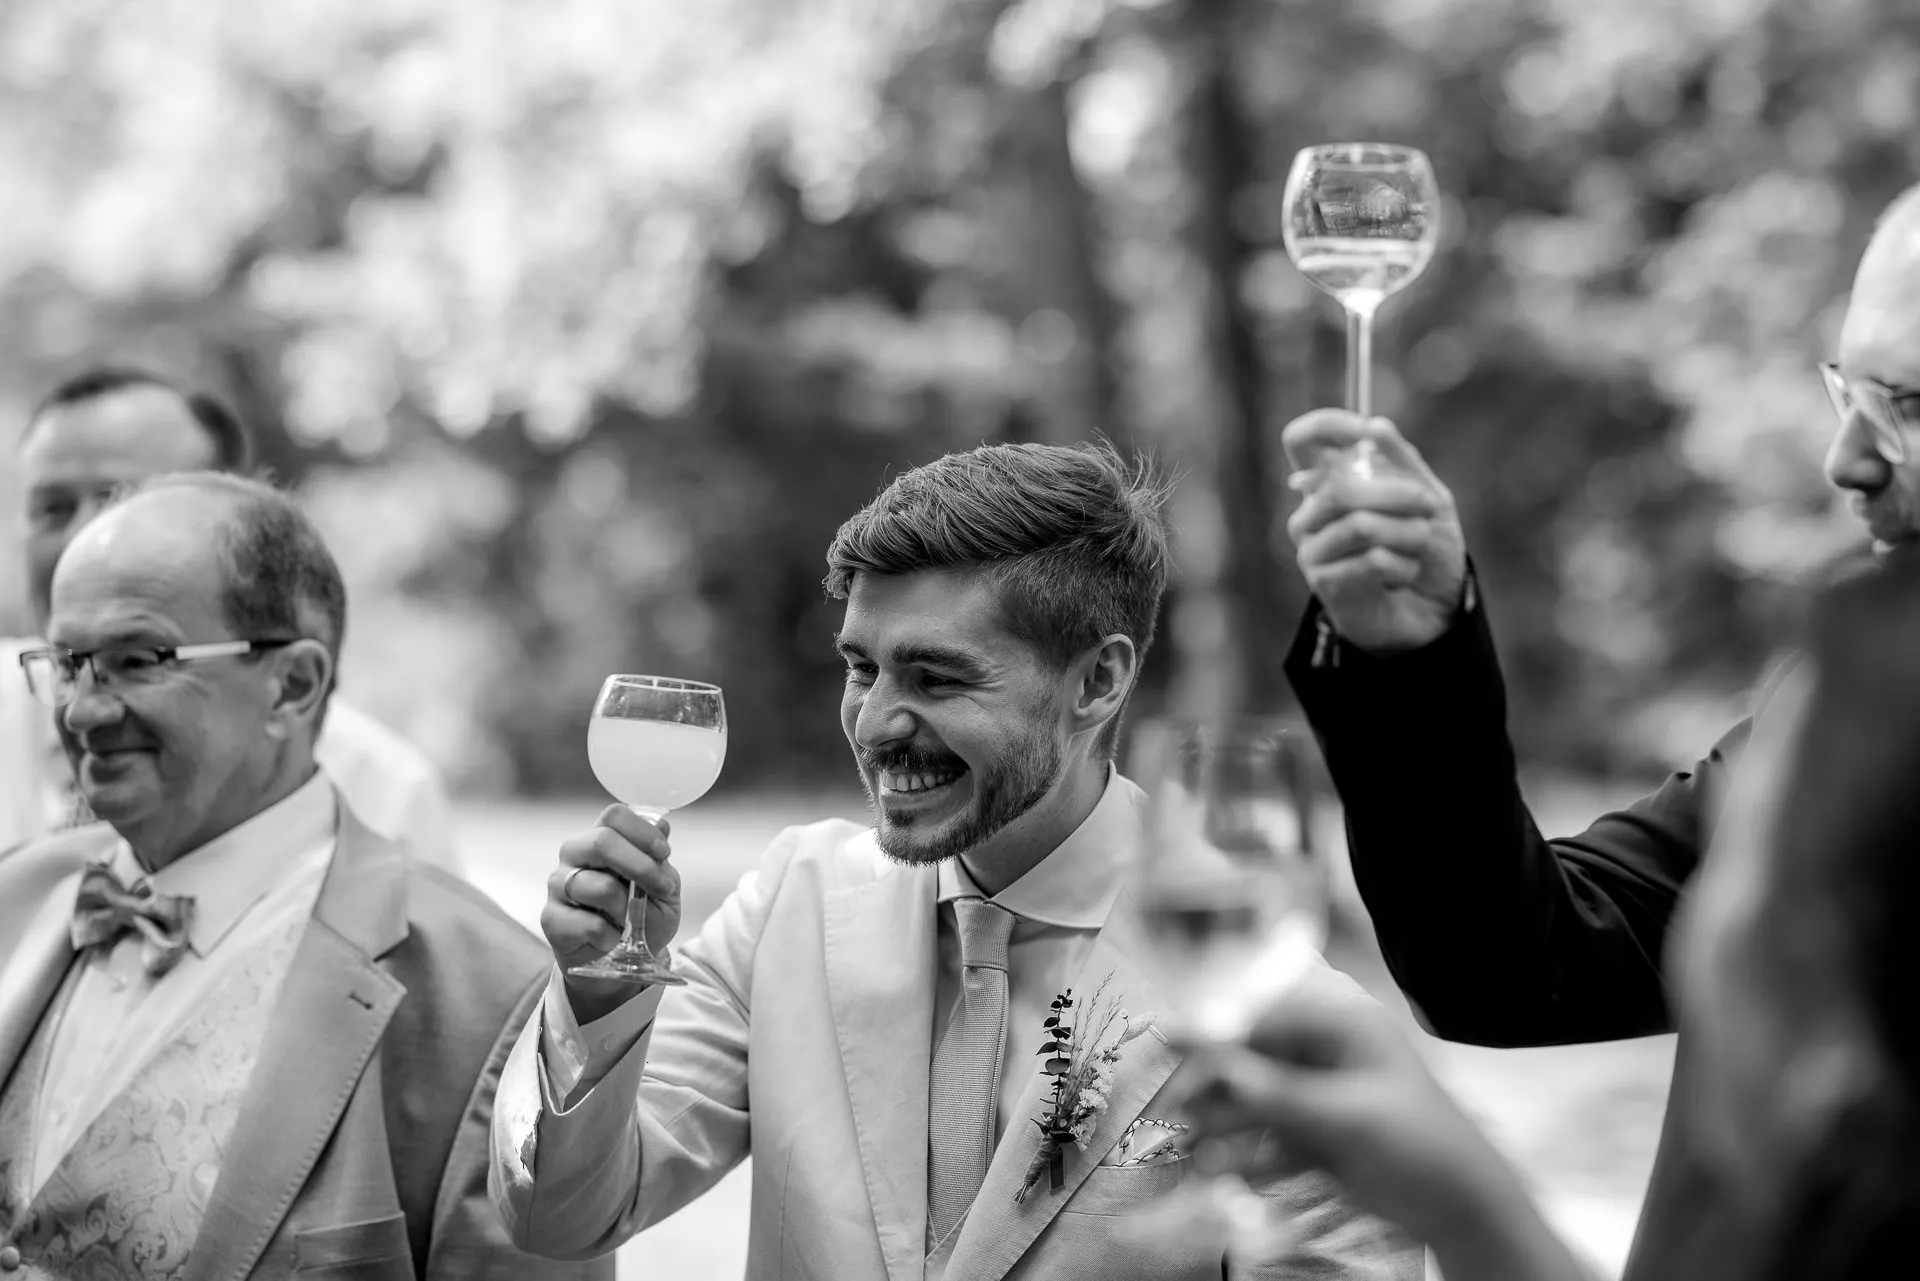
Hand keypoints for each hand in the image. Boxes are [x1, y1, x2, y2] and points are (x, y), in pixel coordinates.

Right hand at [542, 805, 681, 1020]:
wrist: (620, 963)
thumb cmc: (641, 919)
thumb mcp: (662, 889)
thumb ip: (660, 860)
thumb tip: (662, 825)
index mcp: (602, 839)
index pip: (615, 815)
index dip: (643, 831)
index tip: (664, 854)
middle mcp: (575, 855)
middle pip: (601, 841)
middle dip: (640, 866)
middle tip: (661, 887)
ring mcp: (558, 885)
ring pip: (598, 886)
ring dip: (626, 909)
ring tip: (630, 921)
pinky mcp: (551, 917)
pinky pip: (588, 923)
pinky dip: (611, 935)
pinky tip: (611, 938)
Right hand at [1175, 980, 1525, 1247]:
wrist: (1464, 1209)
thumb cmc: (1423, 1144)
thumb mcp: (1351, 1116)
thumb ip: (1282, 1094)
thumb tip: (1222, 1071)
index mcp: (1344, 1026)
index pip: (1264, 1019)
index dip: (1213, 1032)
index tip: (1168, 1043)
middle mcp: (1328, 1054)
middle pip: (1253, 1062)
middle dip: (1212, 1088)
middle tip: (1170, 1111)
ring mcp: (1321, 1096)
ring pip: (1256, 1103)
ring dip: (1223, 1126)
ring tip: (1191, 1152)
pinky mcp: (1318, 1136)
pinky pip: (1269, 1137)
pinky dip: (1244, 1153)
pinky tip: (1219, 1171)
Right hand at [1281, 410, 1467, 654]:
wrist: (1435, 611)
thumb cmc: (1426, 552)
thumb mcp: (1428, 497)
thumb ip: (1402, 463)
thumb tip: (1376, 425)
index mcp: (1329, 483)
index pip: (1301, 441)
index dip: (1328, 425)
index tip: (1364, 430)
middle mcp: (1311, 514)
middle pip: (1337, 487)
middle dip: (1395, 493)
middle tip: (1427, 505)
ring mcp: (1312, 549)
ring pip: (1359, 525)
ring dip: (1407, 533)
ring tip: (1420, 545)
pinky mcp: (1324, 584)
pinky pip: (1371, 559)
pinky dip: (1403, 564)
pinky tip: (1404, 575)